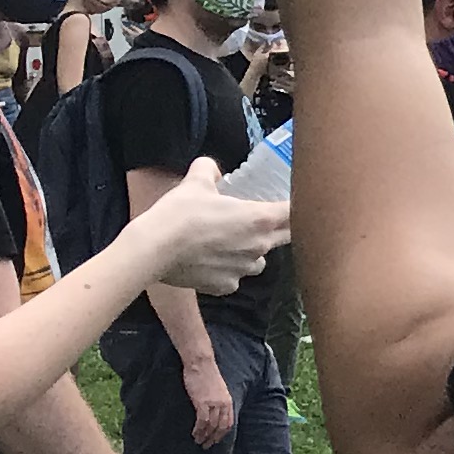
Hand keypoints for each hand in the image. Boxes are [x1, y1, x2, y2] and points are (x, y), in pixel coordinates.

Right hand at [130, 159, 292, 297]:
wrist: (154, 249)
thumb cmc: (179, 214)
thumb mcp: (195, 183)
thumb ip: (208, 170)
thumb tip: (211, 167)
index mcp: (260, 219)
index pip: (296, 212)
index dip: (299, 207)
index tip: (298, 203)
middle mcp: (259, 246)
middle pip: (286, 238)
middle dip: (281, 229)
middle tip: (269, 221)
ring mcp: (243, 269)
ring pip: (259, 261)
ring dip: (252, 252)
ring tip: (230, 243)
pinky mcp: (226, 286)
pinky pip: (235, 277)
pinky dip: (227, 271)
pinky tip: (210, 261)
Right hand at [181, 357, 235, 448]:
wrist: (201, 364)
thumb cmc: (207, 375)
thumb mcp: (218, 390)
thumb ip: (218, 401)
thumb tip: (213, 411)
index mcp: (228, 401)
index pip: (229, 422)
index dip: (223, 433)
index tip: (216, 440)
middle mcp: (223, 404)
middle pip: (221, 427)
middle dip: (214, 438)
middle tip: (207, 446)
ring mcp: (213, 404)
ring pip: (211, 426)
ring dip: (205, 436)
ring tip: (198, 442)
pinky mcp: (202, 403)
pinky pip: (202, 421)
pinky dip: (199, 429)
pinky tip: (194, 434)